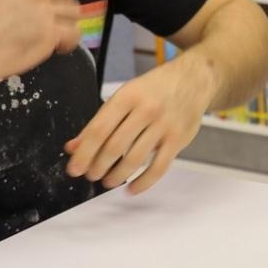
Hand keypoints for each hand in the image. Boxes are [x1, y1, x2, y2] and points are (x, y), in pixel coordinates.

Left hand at [63, 55, 216, 193]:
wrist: (194, 79)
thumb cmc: (155, 88)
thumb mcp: (125, 96)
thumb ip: (99, 121)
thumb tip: (74, 147)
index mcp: (127, 96)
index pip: (99, 129)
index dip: (84, 152)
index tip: (74, 168)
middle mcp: (146, 110)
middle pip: (115, 147)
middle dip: (98, 166)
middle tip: (91, 175)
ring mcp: (164, 125)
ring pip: (135, 159)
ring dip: (117, 176)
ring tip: (108, 181)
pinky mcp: (178, 139)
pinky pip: (159, 168)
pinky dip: (143, 182)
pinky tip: (132, 188)